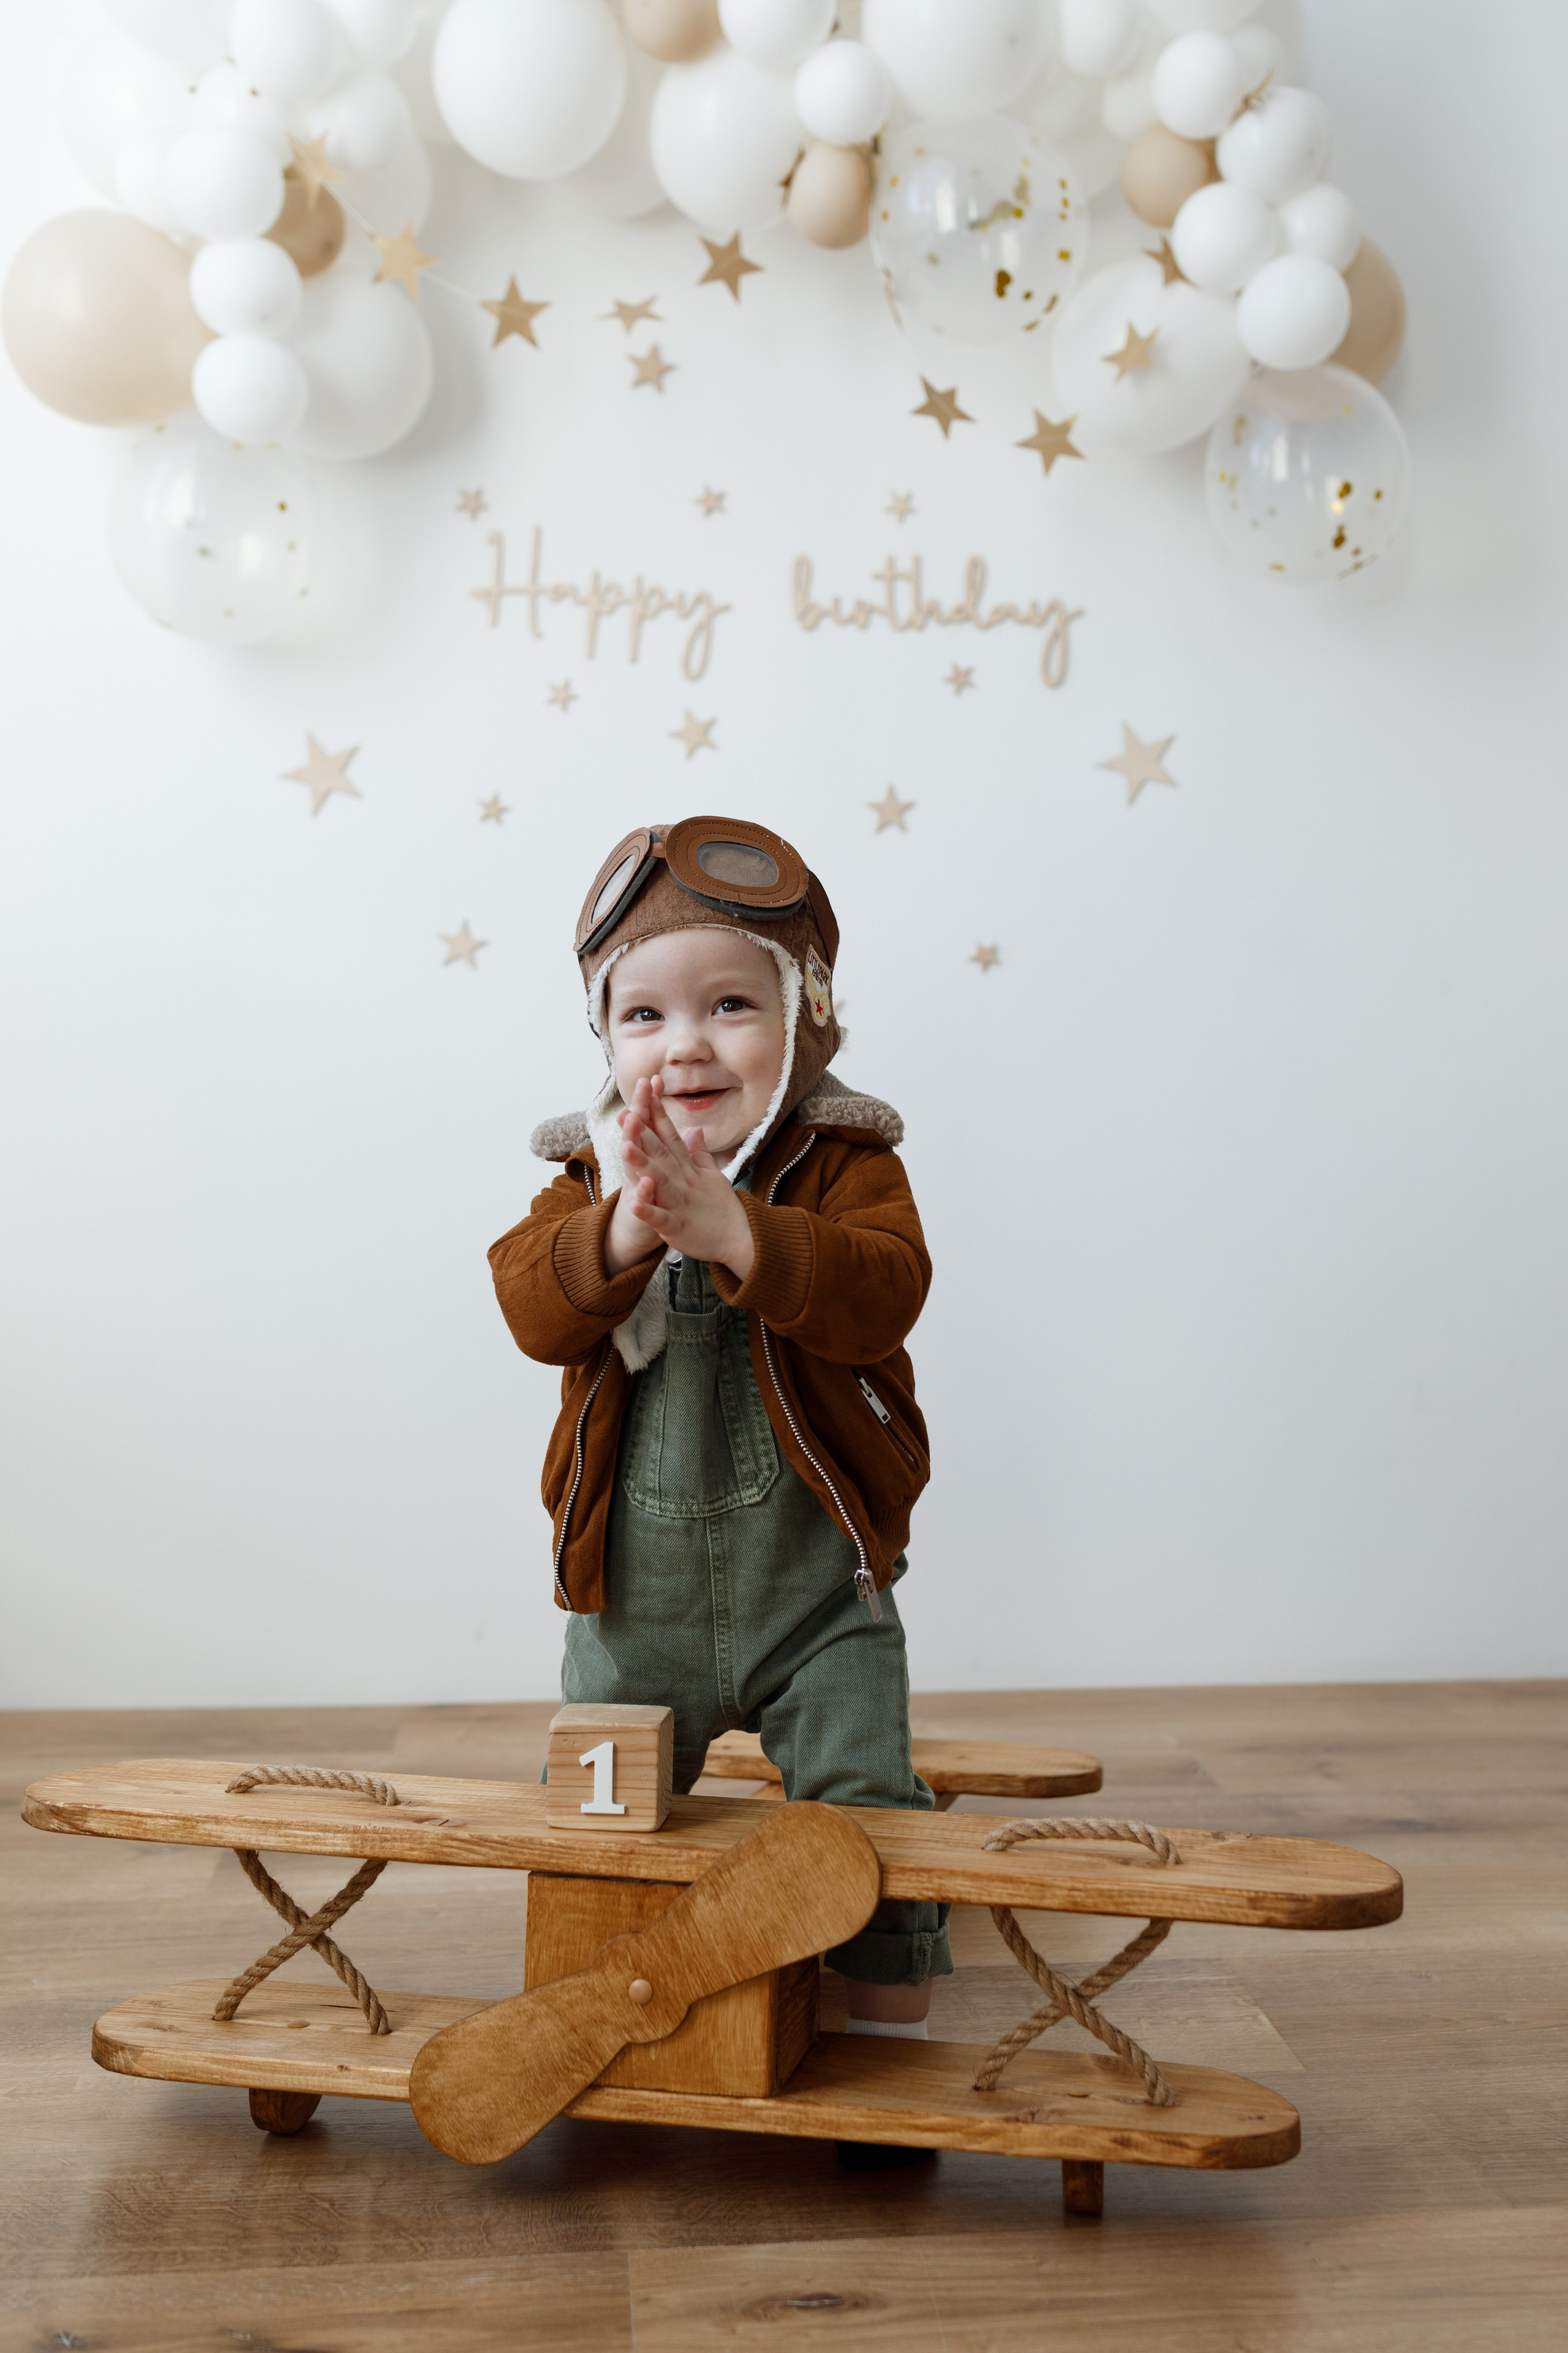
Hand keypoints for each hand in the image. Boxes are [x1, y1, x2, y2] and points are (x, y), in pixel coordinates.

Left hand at [601, 1075, 755, 1279]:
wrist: (742, 1238)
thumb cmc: (723, 1208)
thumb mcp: (712, 1175)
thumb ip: (699, 1153)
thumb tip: (694, 1129)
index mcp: (689, 1169)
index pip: (671, 1136)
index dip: (657, 1113)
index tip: (646, 1089)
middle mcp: (684, 1181)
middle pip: (661, 1153)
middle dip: (643, 1132)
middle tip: (626, 1110)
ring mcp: (680, 1203)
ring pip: (659, 1181)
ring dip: (642, 1164)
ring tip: (625, 1148)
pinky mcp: (678, 1227)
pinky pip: (661, 1219)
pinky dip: (648, 1211)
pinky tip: (633, 1203)